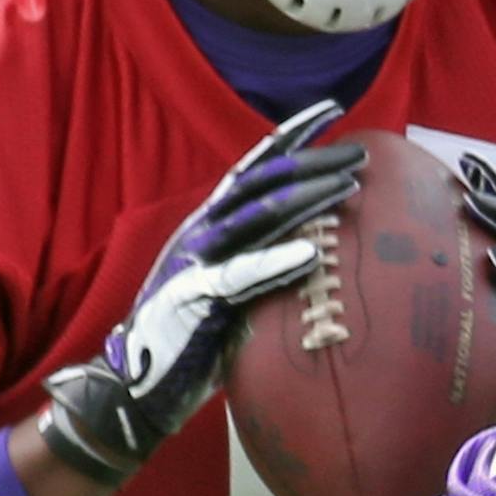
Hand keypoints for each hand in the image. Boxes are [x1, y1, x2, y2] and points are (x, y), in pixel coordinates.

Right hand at [39, 101, 364, 486]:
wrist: (135, 385)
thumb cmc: (192, 336)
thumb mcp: (230, 286)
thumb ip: (261, 258)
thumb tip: (316, 241)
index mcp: (210, 224)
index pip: (255, 168)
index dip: (291, 136)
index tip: (331, 110)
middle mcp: (203, 233)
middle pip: (263, 184)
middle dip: (313, 163)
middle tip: (360, 153)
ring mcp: (197, 263)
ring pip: (257, 219)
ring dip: (306, 201)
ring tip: (348, 186)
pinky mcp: (195, 300)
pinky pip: (241, 276)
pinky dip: (276, 263)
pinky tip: (311, 254)